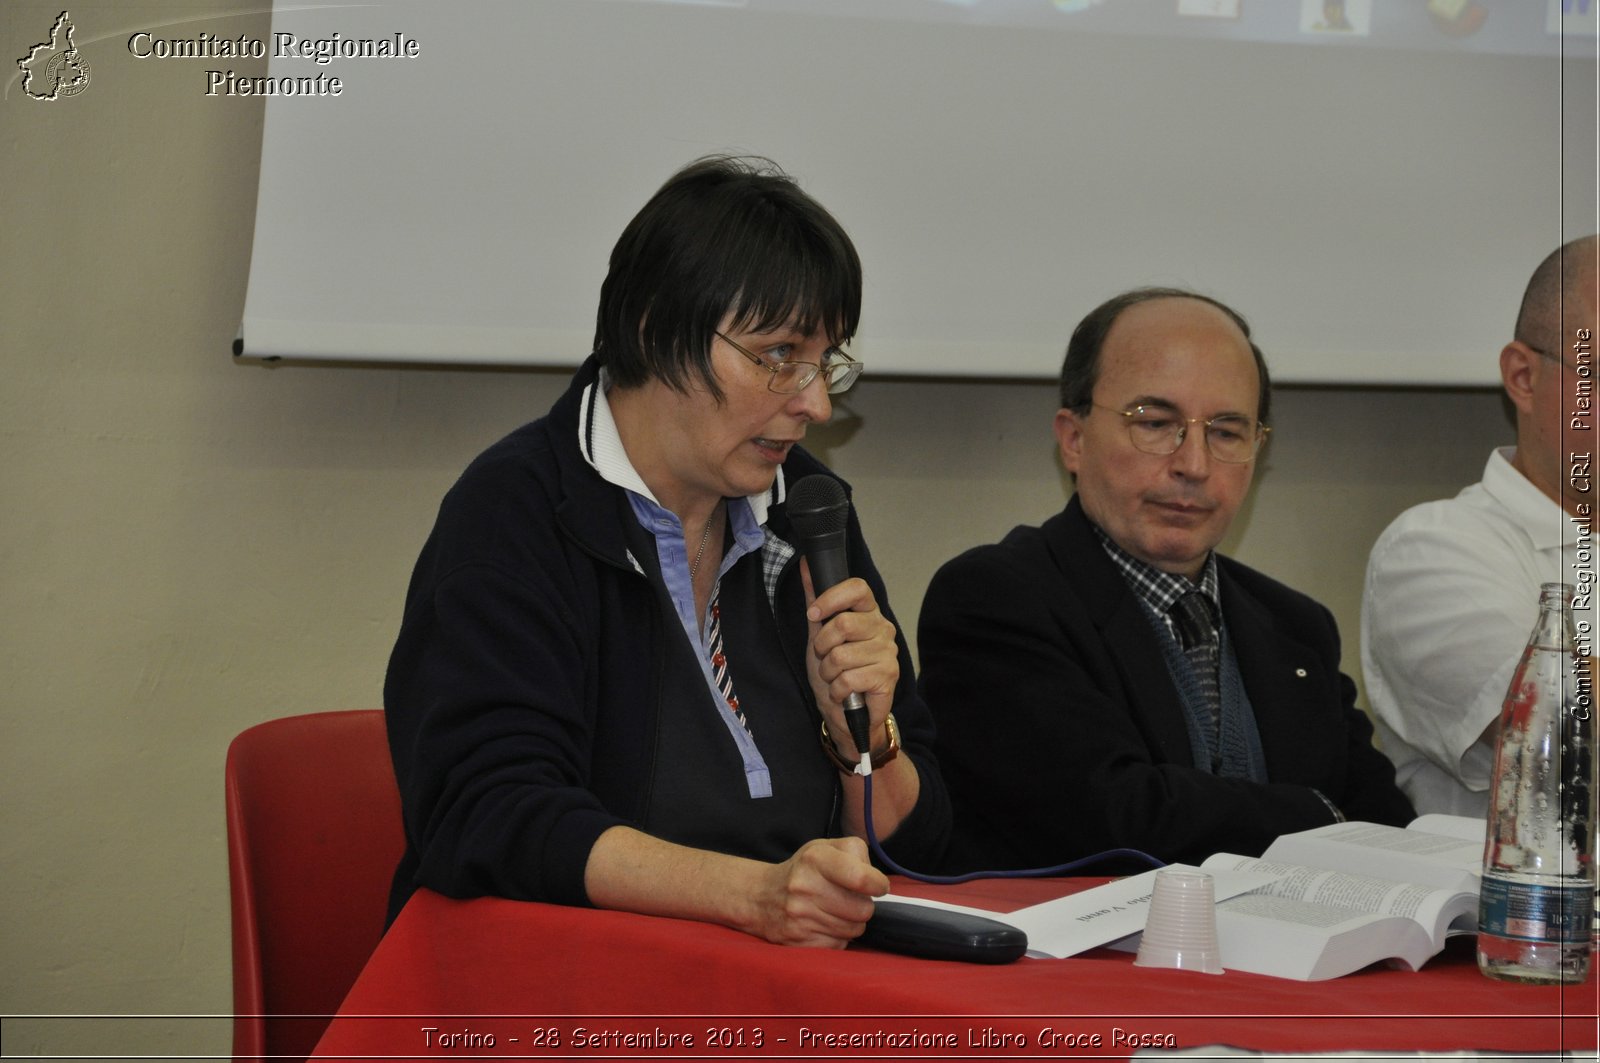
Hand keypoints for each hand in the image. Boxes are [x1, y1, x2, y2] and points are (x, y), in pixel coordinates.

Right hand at [749, 837, 888, 946]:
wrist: (761, 897)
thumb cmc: (803, 871)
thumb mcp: (825, 847)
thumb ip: (856, 853)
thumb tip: (876, 882)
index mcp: (815, 858)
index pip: (861, 878)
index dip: (878, 885)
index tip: (877, 886)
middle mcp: (805, 887)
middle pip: (864, 909)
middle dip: (863, 905)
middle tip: (848, 898)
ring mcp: (800, 917)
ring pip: (854, 930)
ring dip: (850, 922)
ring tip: (833, 910)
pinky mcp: (799, 942)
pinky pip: (839, 945)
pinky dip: (836, 937)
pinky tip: (822, 924)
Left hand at [801, 559, 899, 755]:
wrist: (847, 713)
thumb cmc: (835, 671)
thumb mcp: (818, 633)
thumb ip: (815, 599)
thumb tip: (805, 563)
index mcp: (868, 613)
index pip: (857, 588)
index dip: (831, 598)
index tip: (813, 615)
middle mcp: (883, 628)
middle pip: (843, 623)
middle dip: (822, 646)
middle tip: (825, 657)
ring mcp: (888, 652)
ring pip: (841, 655)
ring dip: (828, 672)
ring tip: (834, 677)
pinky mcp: (888, 677)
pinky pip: (848, 678)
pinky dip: (837, 690)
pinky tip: (844, 692)